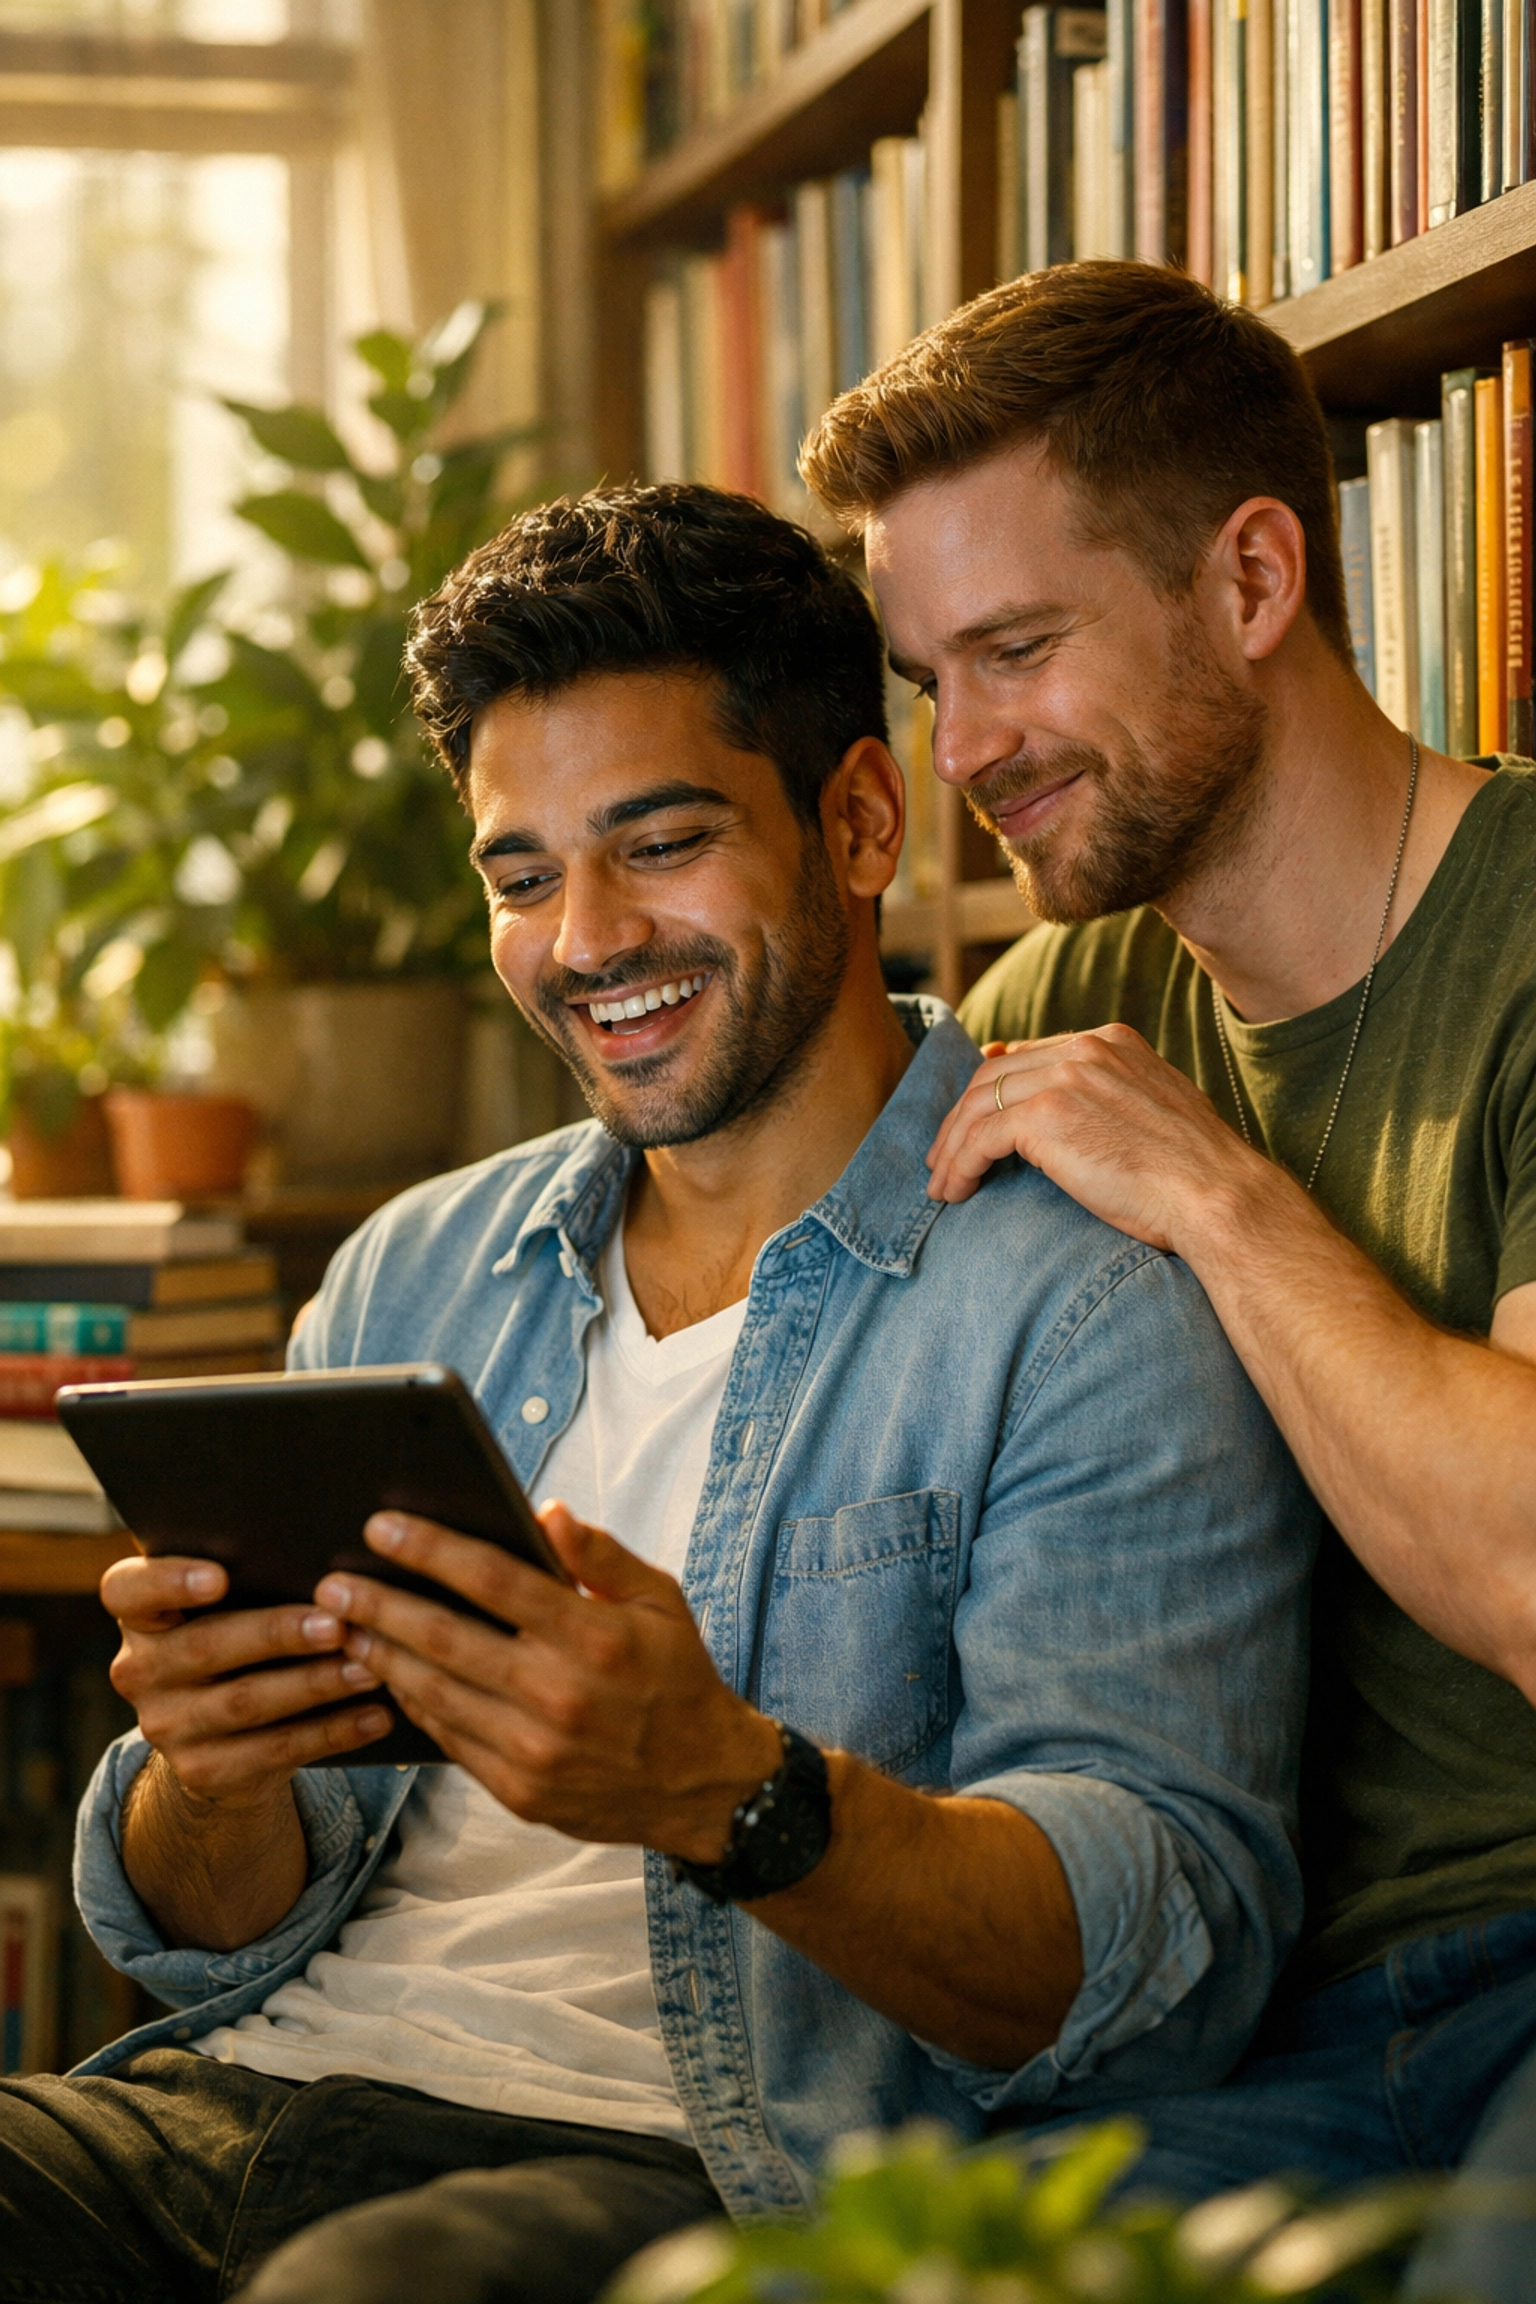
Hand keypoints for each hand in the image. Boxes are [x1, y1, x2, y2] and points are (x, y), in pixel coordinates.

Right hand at [103, 1553, 393, 1810]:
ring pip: (245, 1702)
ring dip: (315, 1684)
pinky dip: (332, 1732)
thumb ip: (252, 1574)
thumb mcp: (228, 1605)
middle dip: (277, 1634)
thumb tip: (327, 1544)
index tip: (220, 1577)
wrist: (219, 1736)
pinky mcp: (200, 1771)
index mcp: (139, 1613)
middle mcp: (139, 1669)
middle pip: (205, 1646)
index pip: (128, 1590)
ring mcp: (165, 1724)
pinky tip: (376, 1715)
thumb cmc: (239, 1633)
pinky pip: (273, 1751)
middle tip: (337, 1623)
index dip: (170, 1581)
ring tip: (370, 1667)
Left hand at [316, 1502, 782, 1860]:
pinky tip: (389, 1676)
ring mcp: (534, 1749)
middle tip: (333, 1582)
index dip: (432, 1550)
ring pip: (434, 1692)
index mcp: (593, 1637)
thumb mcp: (660, 1600)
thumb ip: (600, 1555)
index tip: (382, 1527)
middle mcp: (558, 1694)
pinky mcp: (519, 1789)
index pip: (494, 1580)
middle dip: (380, 1605)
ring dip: (381, 1656)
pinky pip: (448, 1737)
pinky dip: (412, 1703)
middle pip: (445, 1638)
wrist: (703, 1786)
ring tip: (344, 1626)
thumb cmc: (678, 1678)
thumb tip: (545, 1512)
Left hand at [925, 1024, 1260, 1249]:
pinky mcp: (1046, 1117)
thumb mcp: (1153, 1114)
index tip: (970, 1123)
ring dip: (952, 1146)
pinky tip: (955, 1192)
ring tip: (943, 1183)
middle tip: (943, 1159)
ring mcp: (1065, 1078)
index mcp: (1111, 1042)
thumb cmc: (1194, 1175)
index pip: (1028, 1056)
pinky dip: (958, 1165)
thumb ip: (1109, 1099)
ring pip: (978, 1105)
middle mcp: (1086, 1049)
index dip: (991, 1090)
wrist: (1217, 1196)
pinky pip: (979, 1138)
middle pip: (993, 1076)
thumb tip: (1064, 1117)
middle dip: (960, 1119)